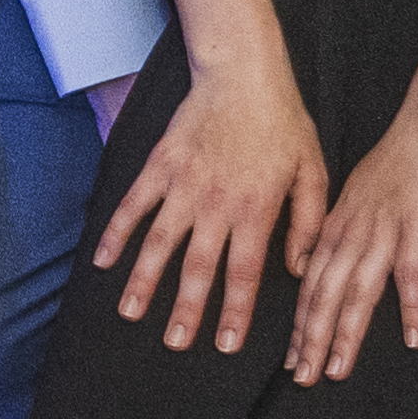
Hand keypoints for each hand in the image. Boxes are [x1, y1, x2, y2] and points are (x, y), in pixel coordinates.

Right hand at [96, 59, 331, 354]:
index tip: (225, 344)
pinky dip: (116, 233)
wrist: (243, 74)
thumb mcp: (313, 172)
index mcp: (257, 210)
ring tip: (131, 313)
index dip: (235, 312)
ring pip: (159, 242)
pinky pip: (133, 205)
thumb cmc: (284, 123)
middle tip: (175, 344)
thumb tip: (298, 269)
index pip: (245, 273)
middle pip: (198, 267)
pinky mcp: (160, 166)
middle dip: (186, 310)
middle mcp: (216, 204)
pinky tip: (104, 261)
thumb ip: (306, 223)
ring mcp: (183, 185)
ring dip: (144, 280)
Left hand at [282, 108, 417, 381]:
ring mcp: (383, 231)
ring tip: (337, 370)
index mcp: (338, 224)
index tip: (292, 356)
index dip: (301, 322)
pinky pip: (410, 274)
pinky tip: (411, 338)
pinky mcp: (417, 228)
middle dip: (311, 339)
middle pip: (325, 294)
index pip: (311, 281)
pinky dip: (411, 307)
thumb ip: (349, 225)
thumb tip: (338, 254)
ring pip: (357, 291)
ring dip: (346, 334)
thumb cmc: (403, 157)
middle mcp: (353, 232)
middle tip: (301, 377)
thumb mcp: (362, 192)